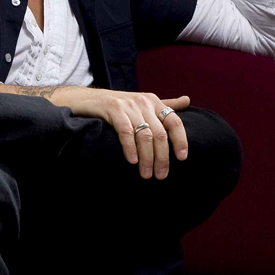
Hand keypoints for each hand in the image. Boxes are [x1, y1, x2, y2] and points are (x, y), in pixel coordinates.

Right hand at [52, 87, 190, 177]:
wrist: (87, 99)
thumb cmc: (117, 106)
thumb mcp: (143, 103)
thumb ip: (164, 105)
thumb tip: (187, 100)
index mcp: (154, 102)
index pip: (174, 121)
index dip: (180, 140)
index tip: (181, 158)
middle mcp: (143, 102)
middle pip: (160, 133)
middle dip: (162, 157)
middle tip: (160, 175)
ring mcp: (128, 106)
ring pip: (145, 135)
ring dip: (147, 158)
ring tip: (146, 174)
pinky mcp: (112, 109)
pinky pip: (126, 132)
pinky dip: (130, 148)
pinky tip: (132, 161)